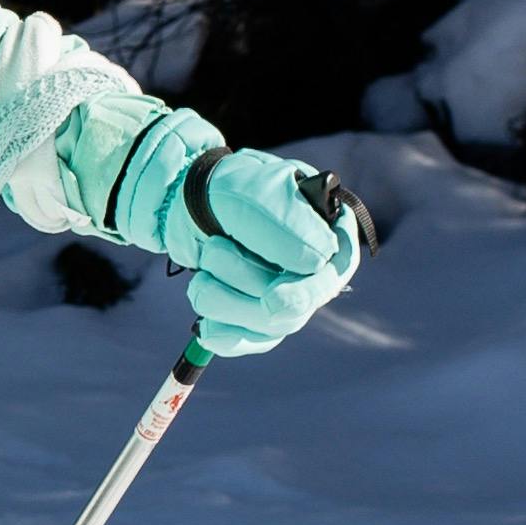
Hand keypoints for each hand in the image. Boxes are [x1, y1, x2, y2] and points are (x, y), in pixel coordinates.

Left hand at [106, 118, 361, 360]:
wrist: (187, 198)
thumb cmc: (230, 186)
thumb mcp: (255, 192)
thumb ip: (286, 223)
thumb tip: (318, 263)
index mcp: (326, 229)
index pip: (338, 266)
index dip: (309, 290)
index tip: (273, 299)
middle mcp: (314, 267)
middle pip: (299, 304)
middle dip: (248, 284)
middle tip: (213, 250)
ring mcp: (287, 293)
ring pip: (270, 324)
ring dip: (226, 301)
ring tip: (200, 269)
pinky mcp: (258, 314)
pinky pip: (250, 339)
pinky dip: (225, 334)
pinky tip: (206, 327)